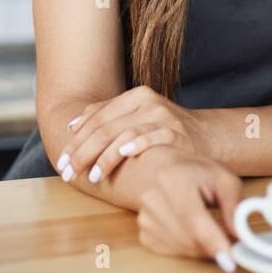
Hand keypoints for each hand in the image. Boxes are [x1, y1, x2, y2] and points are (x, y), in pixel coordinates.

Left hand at [55, 85, 214, 183]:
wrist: (208, 138)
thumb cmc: (167, 130)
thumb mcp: (139, 116)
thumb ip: (108, 116)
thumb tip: (73, 124)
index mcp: (136, 96)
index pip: (97, 117)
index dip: (76, 139)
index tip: (62, 160)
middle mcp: (148, 103)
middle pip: (106, 128)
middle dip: (82, 152)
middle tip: (69, 173)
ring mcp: (163, 117)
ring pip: (124, 134)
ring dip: (104, 157)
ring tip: (92, 176)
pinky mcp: (176, 134)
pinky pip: (150, 139)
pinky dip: (134, 146)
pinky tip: (121, 157)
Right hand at [134, 147, 242, 272]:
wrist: (166, 170)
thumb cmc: (197, 173)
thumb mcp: (223, 179)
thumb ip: (234, 205)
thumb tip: (239, 234)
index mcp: (173, 178)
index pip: (192, 216)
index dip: (211, 239)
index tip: (229, 258)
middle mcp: (152, 196)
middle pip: (188, 236)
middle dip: (212, 246)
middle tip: (229, 243)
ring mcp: (144, 216)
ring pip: (181, 247)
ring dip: (202, 248)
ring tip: (210, 231)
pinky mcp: (143, 232)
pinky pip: (172, 251)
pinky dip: (188, 249)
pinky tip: (192, 232)